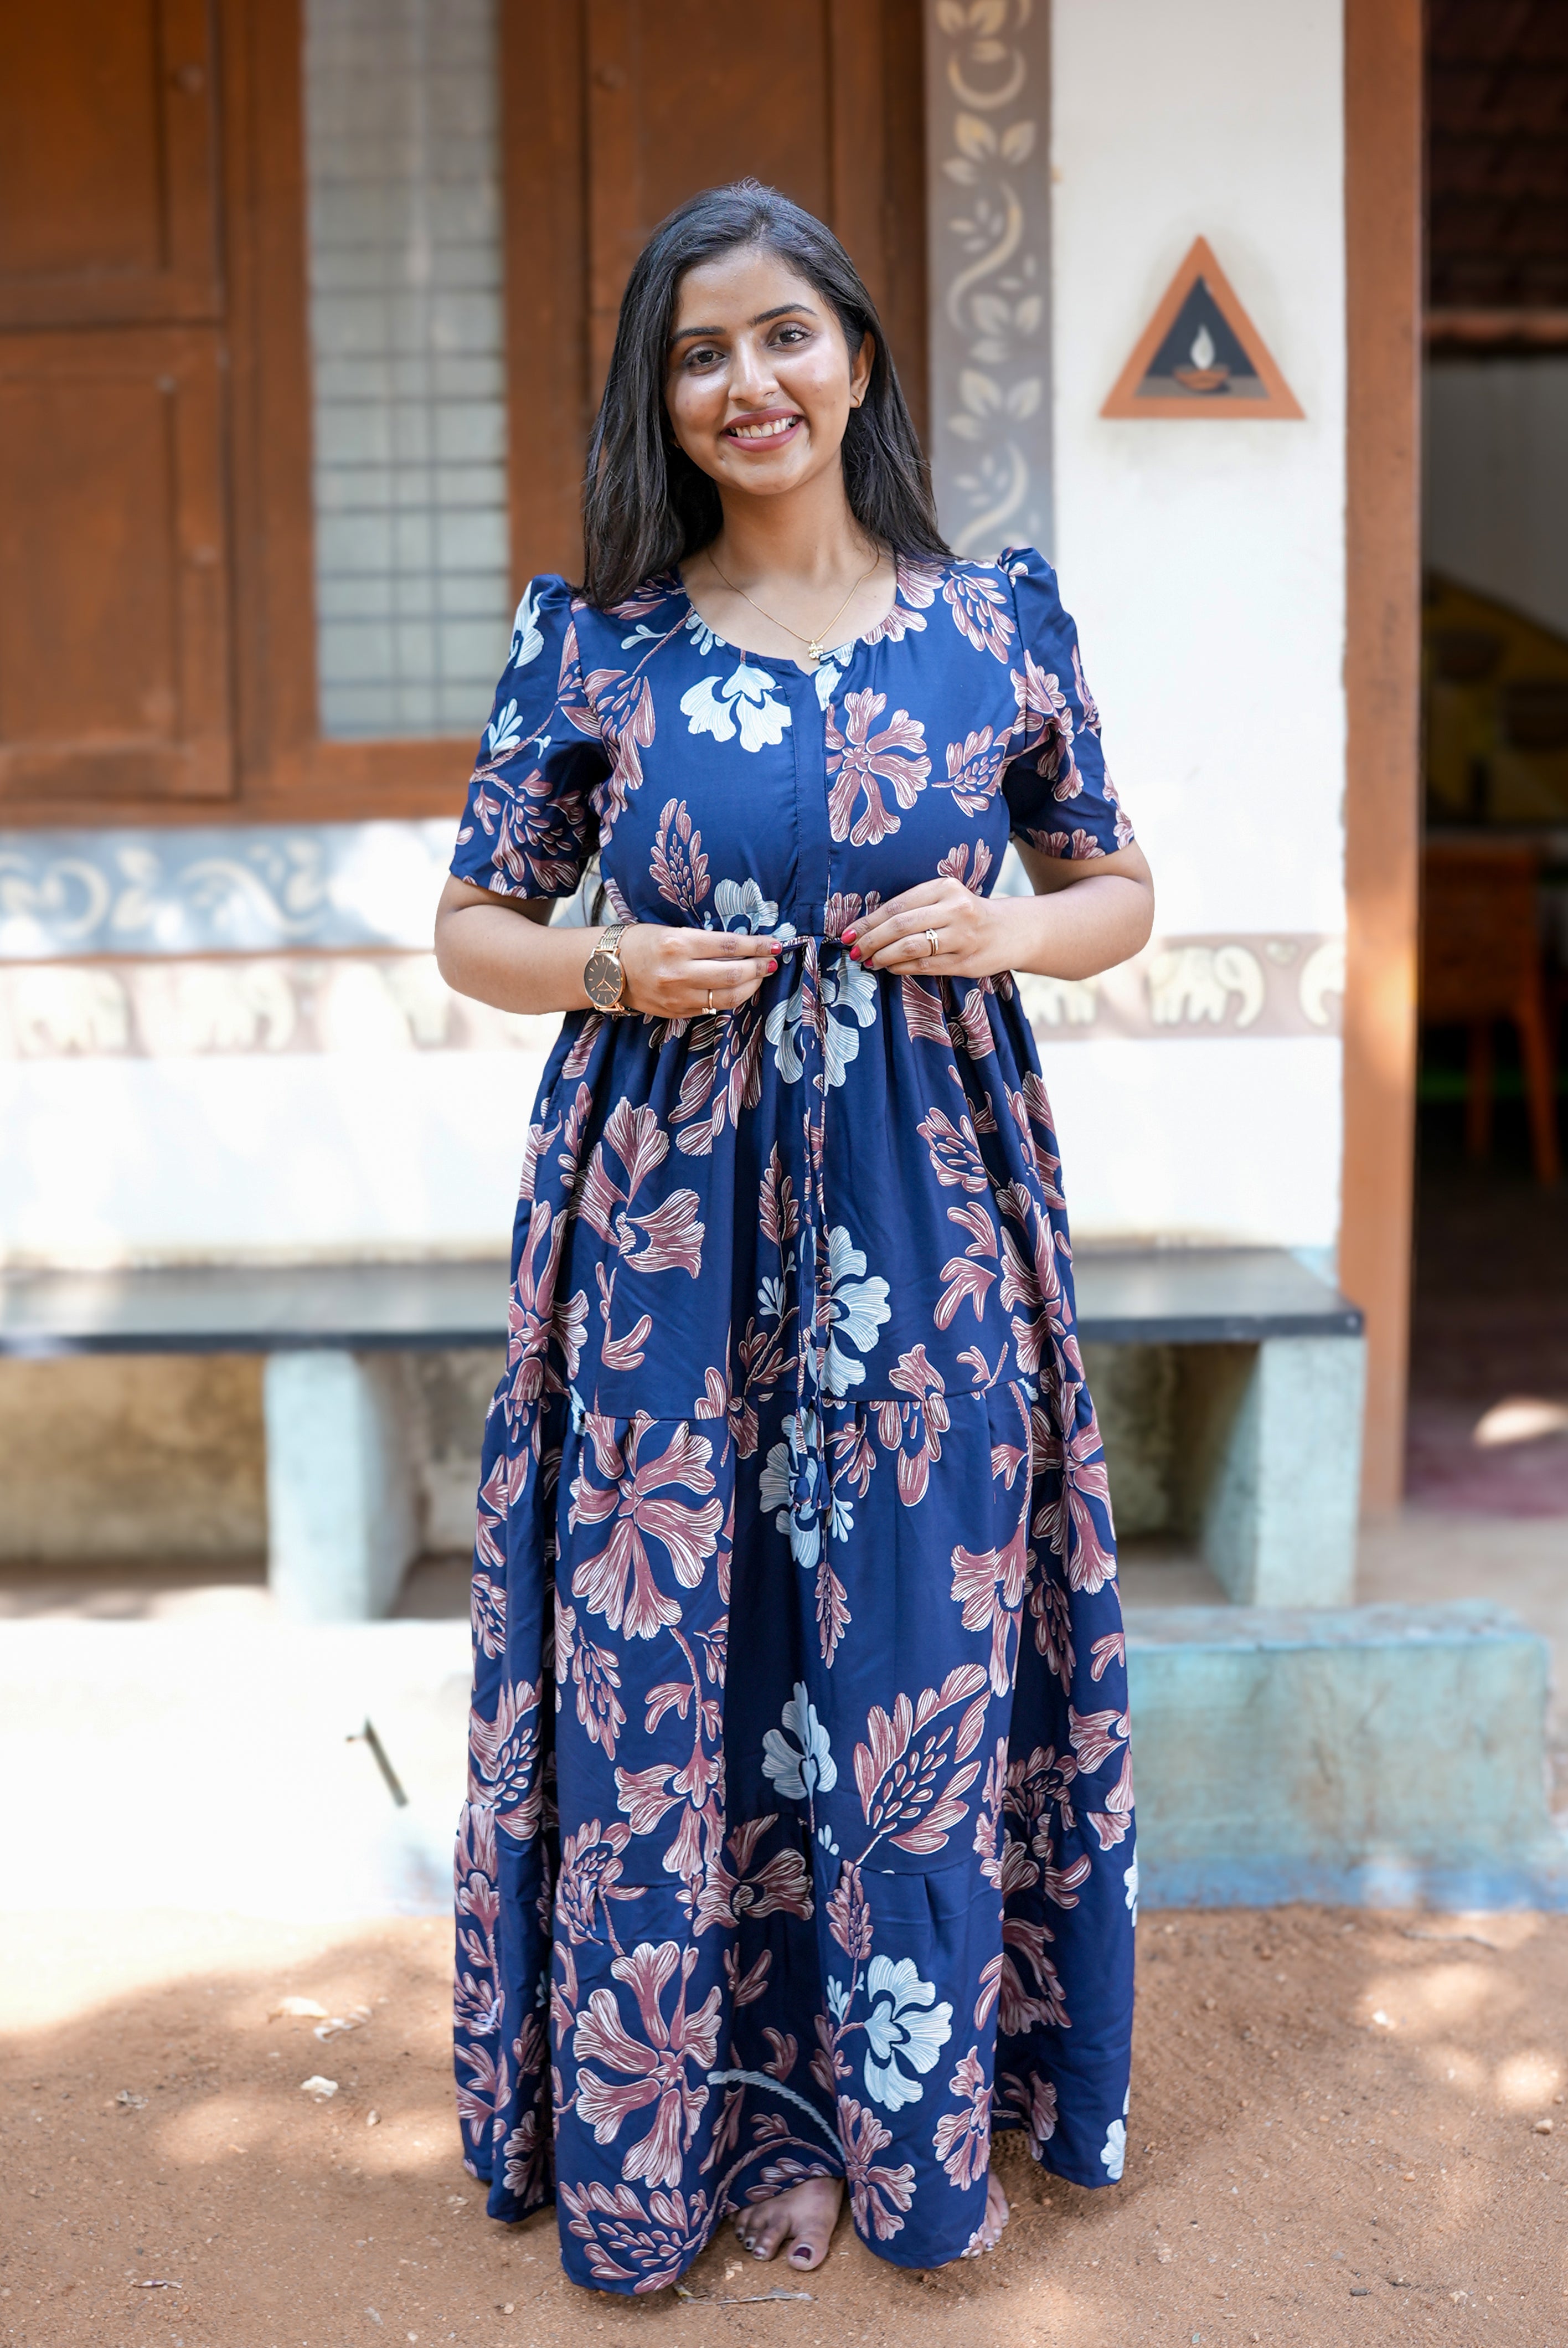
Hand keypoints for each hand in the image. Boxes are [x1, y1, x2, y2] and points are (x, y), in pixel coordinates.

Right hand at [614, 923, 778, 1016]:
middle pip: (733, 974)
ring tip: (760, 976)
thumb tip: (741, 946)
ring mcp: (678, 996)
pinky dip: (731, 999)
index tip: (773, 944)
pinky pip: (713, 1008)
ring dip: (751, 986)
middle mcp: (679, 972)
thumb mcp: (671, 931)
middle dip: (759, 968)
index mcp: (678, 944)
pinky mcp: (677, 1012)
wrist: (606, 970)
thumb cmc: (640, 942)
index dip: (757, 946)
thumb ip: (703, 941)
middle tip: (771, 962)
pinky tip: (739, 989)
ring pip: (728, 997)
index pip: (729, 946)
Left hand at [844, 877, 1011, 978]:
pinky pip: (924, 966)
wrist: (1008, 931)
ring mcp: (962, 937)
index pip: (896, 906)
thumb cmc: (965, 914)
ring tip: (870, 961)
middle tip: (854, 951)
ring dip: (883, 957)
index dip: (868, 922)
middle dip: (871, 941)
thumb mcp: (944, 898)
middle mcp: (956, 909)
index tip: (848, 933)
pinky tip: (890, 968)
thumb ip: (913, 907)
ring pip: (911, 948)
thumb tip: (867, 926)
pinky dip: (901, 968)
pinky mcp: (966, 961)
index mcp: (945, 887)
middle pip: (900, 926)